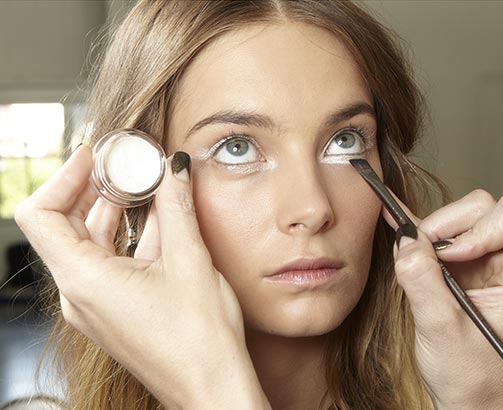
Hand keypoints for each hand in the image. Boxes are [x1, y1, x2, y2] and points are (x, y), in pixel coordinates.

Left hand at [15, 146, 270, 409]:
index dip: (62, 177)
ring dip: (113, 211)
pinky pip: (109, 262)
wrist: (212, 389)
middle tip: (126, 164)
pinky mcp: (114, 310)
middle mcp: (80, 294)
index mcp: (85, 281)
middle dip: (93, 188)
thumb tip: (174, 166)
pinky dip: (127, 236)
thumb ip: (177, 207)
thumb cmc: (200, 339)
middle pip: (64, 226)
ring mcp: (96, 304)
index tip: (93, 155)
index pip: (41, 215)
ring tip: (144, 185)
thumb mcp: (190, 261)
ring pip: (89, 243)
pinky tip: (158, 220)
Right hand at [384, 189, 502, 409]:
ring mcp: (481, 258)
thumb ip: (424, 282)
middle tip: (425, 257)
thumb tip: (405, 241)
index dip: (477, 231)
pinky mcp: (455, 262)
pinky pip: (434, 232)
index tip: (450, 259)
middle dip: (446, 228)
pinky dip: (413, 226)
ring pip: (455, 216)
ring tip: (415, 265)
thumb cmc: (471, 373)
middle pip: (480, 208)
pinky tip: (395, 220)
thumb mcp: (444, 329)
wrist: (462, 392)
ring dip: (428, 234)